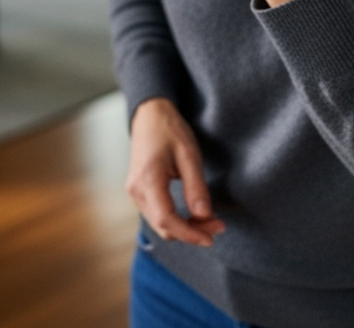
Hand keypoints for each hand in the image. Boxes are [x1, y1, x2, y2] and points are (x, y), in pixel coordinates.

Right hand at [126, 97, 225, 247]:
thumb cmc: (169, 130)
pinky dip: (176, 220)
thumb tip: (205, 216)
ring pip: (160, 224)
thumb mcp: (188, 155)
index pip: (167, 219)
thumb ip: (196, 187)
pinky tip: (193, 214)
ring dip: (184, 227)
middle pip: (163, 227)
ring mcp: (135, 193)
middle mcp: (136, 191)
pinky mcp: (139, 192)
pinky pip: (157, 215)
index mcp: (147, 180)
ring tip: (209, 219)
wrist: (149, 115)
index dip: (190, 233)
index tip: (211, 238)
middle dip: (191, 232)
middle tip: (219, 224)